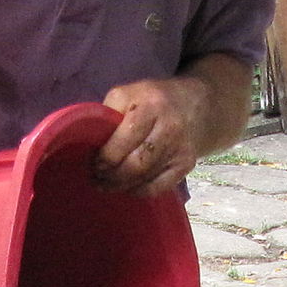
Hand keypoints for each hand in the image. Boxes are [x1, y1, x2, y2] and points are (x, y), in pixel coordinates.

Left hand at [93, 76, 209, 195]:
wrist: (197, 105)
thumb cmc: (153, 100)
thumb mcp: (129, 94)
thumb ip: (109, 115)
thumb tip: (90, 142)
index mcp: (150, 106)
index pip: (124, 139)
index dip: (106, 157)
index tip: (94, 163)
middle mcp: (169, 127)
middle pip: (136, 164)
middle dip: (111, 176)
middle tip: (97, 178)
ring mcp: (179, 149)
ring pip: (145, 178)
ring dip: (121, 186)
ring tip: (106, 185)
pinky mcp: (186, 165)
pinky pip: (158, 188)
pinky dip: (139, 191)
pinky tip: (128, 187)